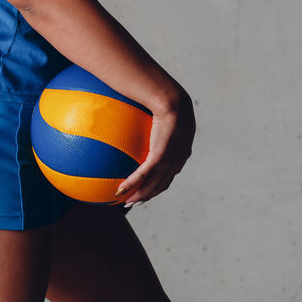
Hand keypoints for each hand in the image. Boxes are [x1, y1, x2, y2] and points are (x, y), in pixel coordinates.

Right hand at [116, 89, 194, 205]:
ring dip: (140, 196)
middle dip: (149, 194)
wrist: (172, 100)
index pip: (172, 172)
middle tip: (137, 200)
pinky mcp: (159, 158)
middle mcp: (178, 160)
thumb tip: (140, 112)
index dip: (161, 181)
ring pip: (153, 185)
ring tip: (128, 202)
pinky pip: (142, 176)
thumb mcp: (165, 109)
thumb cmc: (168, 99)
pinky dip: (131, 185)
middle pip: (163, 184)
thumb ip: (156, 116)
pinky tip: (119, 191)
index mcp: (182, 151)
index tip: (151, 186)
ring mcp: (169, 160)